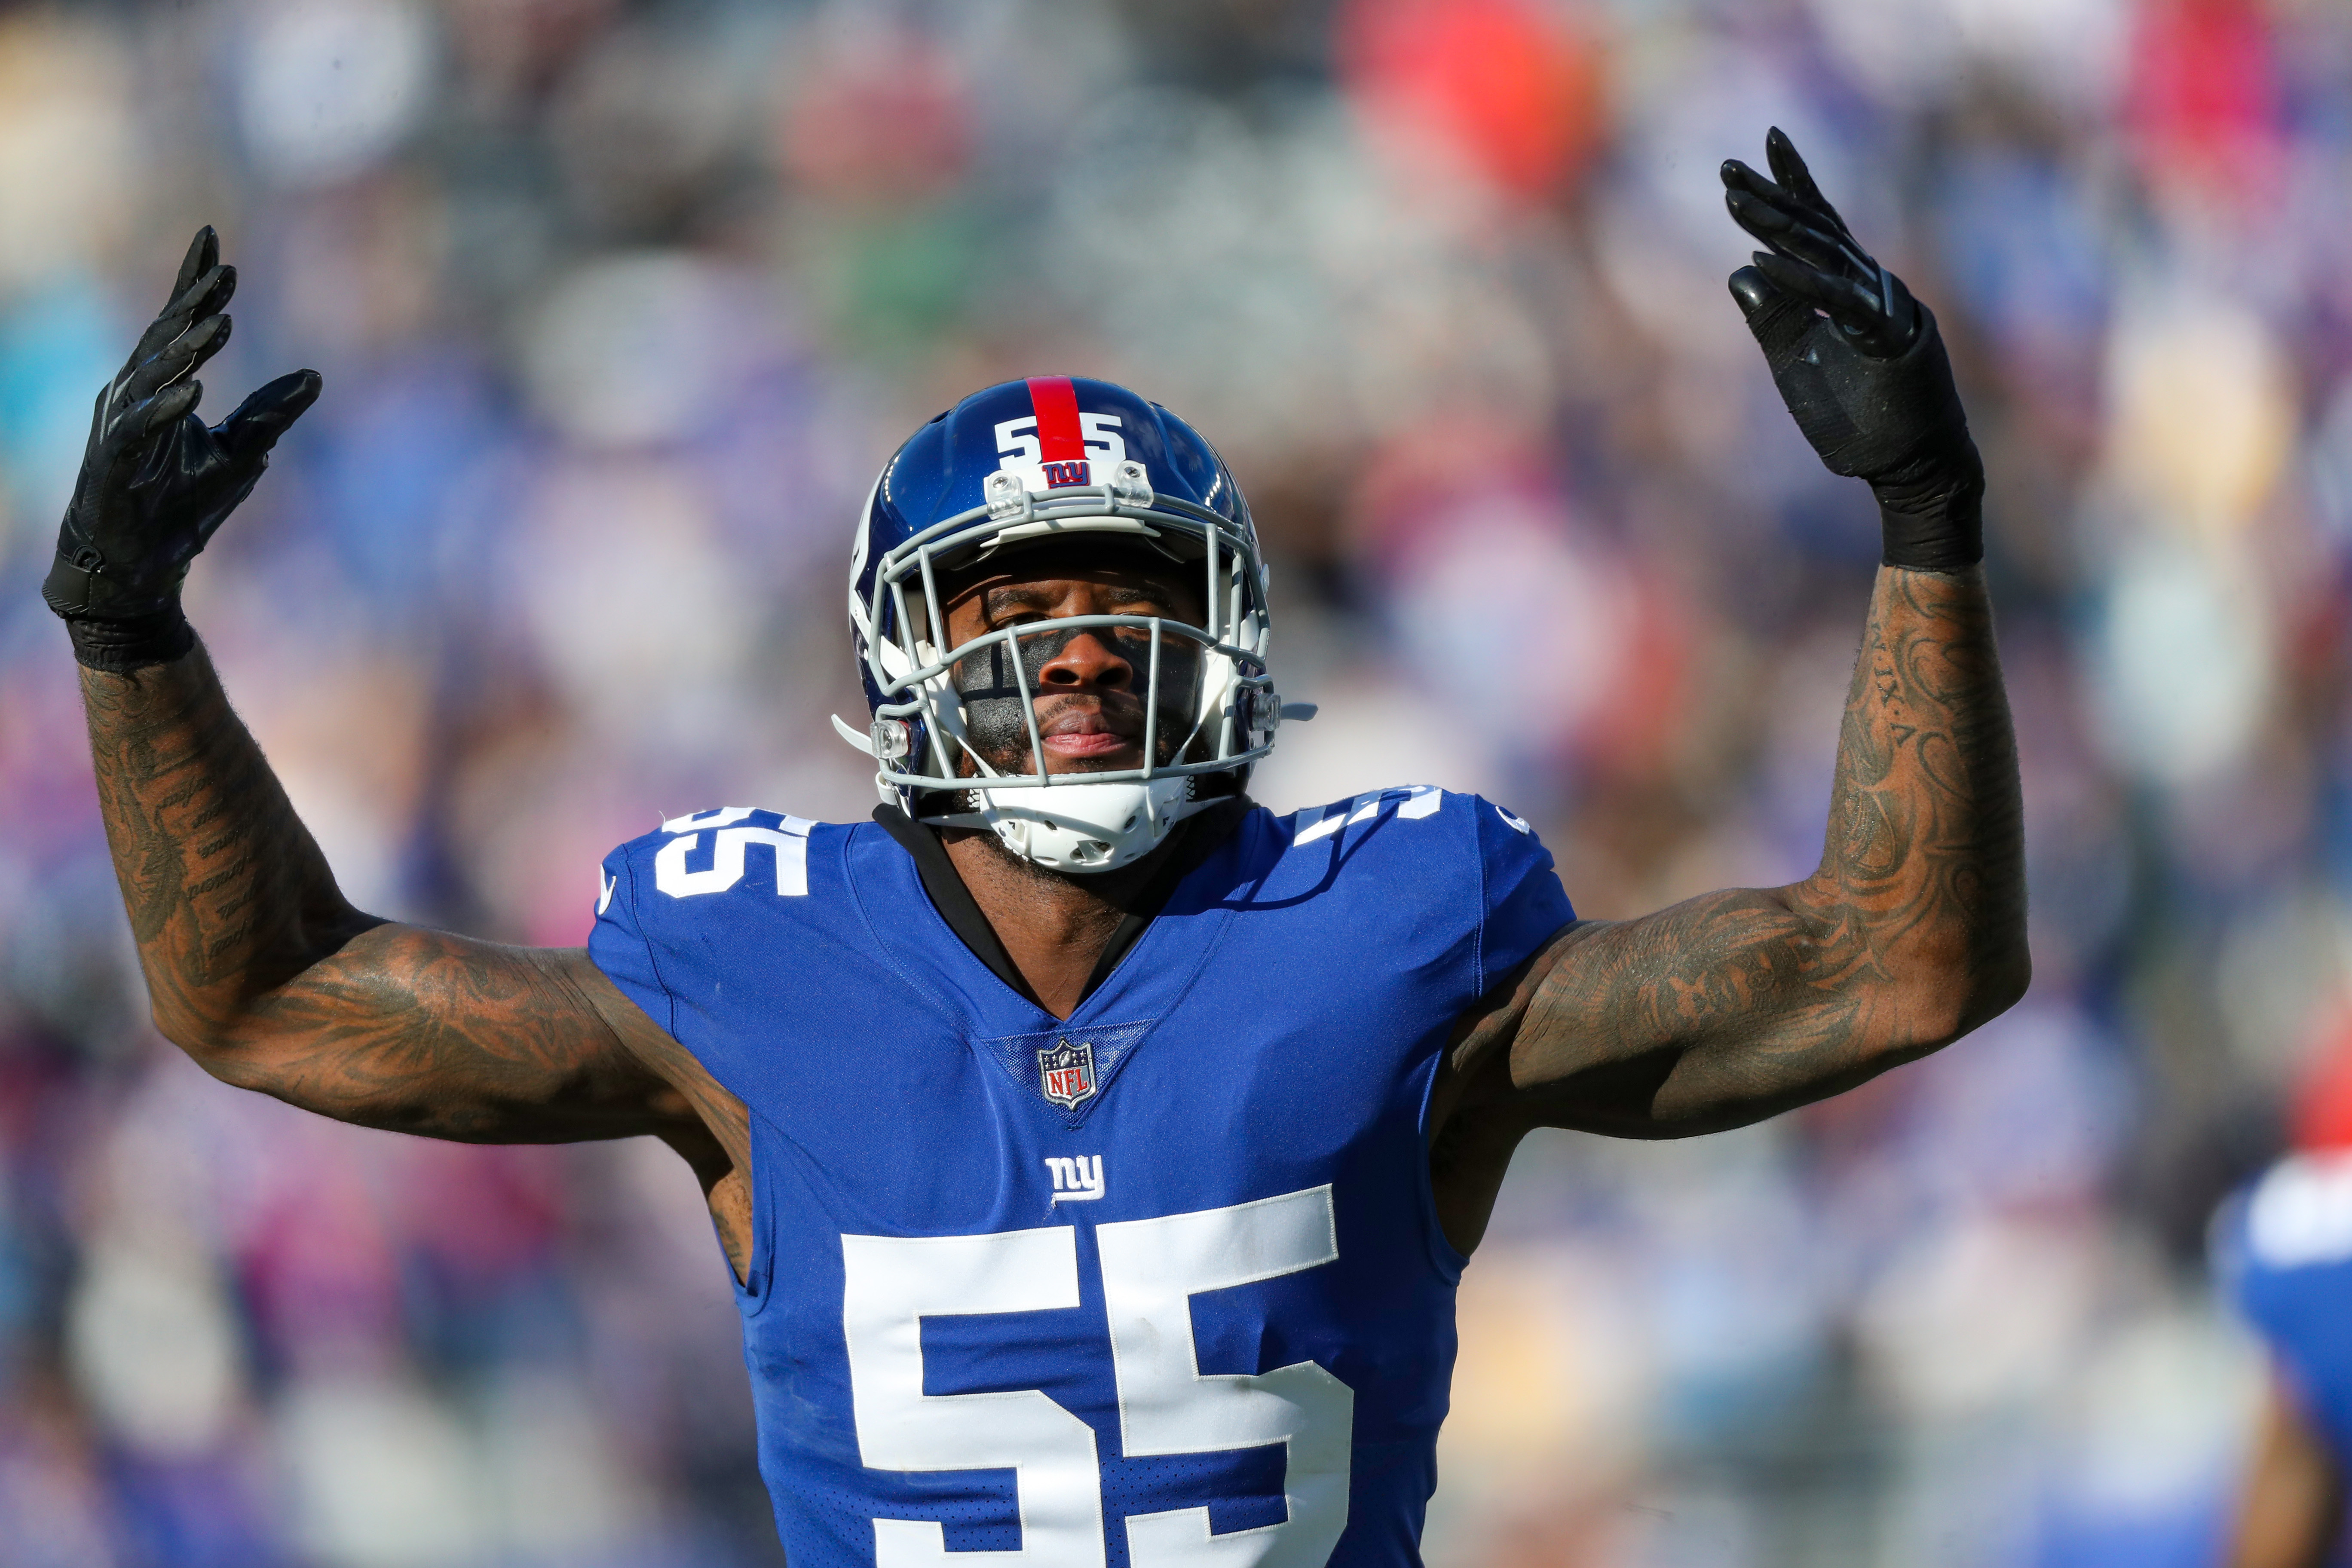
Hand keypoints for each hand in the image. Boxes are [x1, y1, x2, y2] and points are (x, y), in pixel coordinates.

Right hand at [44, 227, 319, 665]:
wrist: (141, 566)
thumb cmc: (180, 507)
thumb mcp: (240, 454)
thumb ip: (271, 414)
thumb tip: (316, 376)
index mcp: (161, 388)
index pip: (178, 326)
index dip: (195, 285)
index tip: (217, 245)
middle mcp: (134, 396)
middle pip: (163, 337)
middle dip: (193, 303)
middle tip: (225, 271)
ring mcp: (120, 427)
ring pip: (150, 374)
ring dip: (184, 348)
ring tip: (219, 321)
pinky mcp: (114, 462)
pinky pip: (140, 427)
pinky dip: (167, 406)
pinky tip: (195, 386)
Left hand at [1721, 128, 1981, 570]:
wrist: (1910, 466)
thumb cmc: (1860, 418)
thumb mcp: (1798, 361)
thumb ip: (1774, 318)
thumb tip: (1740, 268)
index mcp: (1851, 289)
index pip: (1815, 228)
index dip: (1787, 188)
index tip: (1751, 156)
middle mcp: (1870, 286)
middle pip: (1814, 230)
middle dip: (1770, 196)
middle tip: (1727, 165)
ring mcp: (1884, 307)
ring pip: (1825, 255)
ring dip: (1777, 224)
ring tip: (1736, 196)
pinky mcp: (1891, 337)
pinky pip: (1838, 302)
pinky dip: (1800, 282)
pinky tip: (1763, 258)